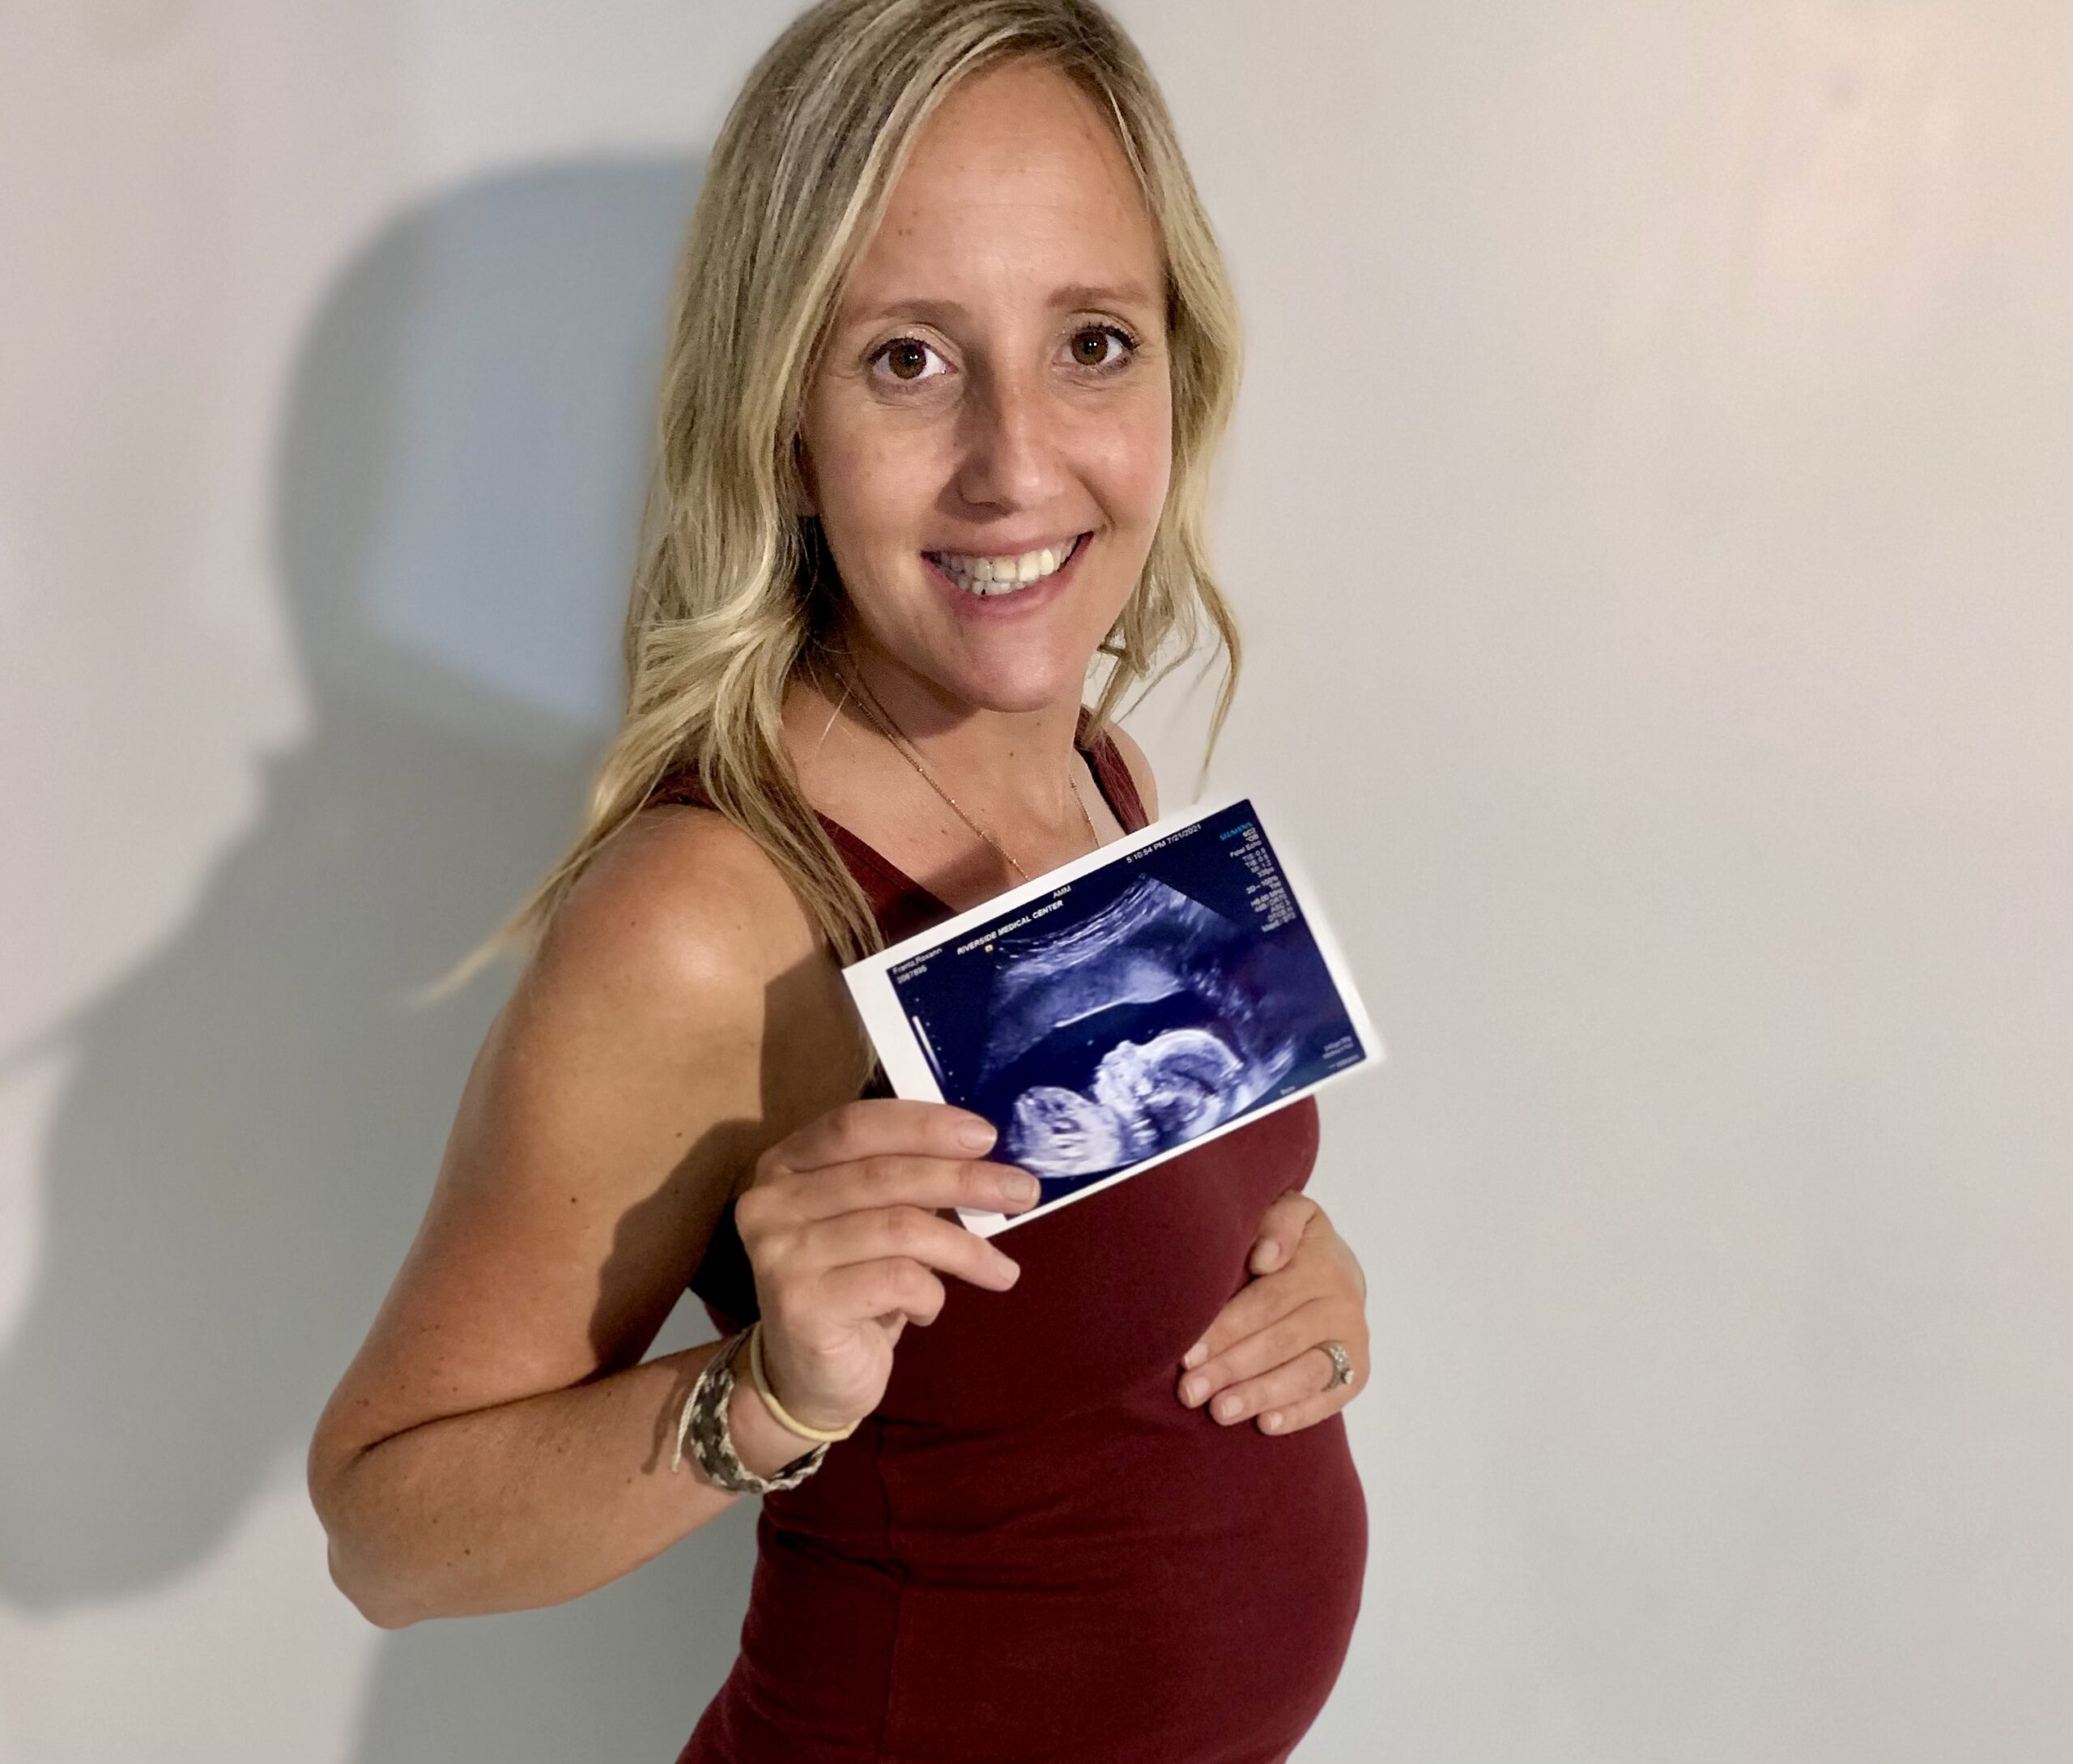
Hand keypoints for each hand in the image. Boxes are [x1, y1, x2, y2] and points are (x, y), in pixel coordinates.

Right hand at [734, 1099, 1036, 1437]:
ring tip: (1002, 1271)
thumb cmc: (851, 1287)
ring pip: (899, 1229)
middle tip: (1023, 1192)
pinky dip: (930, 1294)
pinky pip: (895, 1281)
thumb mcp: (876, 1222)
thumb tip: (983, 1156)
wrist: (808, 1379)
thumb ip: (909, 1183)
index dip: (922, 1124)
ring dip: (965, 1248)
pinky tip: (929, 1311)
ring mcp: (781, 1254)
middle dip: (964, 1180)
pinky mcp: (801, 1305)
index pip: (855, 1125)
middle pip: (884, 1174)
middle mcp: (770, 1202)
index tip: (985, 1137)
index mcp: (786, 1165)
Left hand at [1176, 1190, 1367, 1434]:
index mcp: (1319, 1264)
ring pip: (1306, 1373)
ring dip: (1261, 1395)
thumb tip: (1265, 1258)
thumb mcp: (1289, 1213)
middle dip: (1231, 1368)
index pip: (1266, 1302)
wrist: (1339, 1266)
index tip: (1187, 1353)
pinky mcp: (1359, 1371)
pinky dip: (1299, 1414)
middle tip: (1189, 1391)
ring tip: (1220, 1412)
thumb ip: (1277, 1223)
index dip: (1225, 1328)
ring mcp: (1352, 1340)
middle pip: (1280, 1341)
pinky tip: (1266, 1425)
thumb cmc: (1293, 1241)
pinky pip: (1331, 1397)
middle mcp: (1341, 1304)